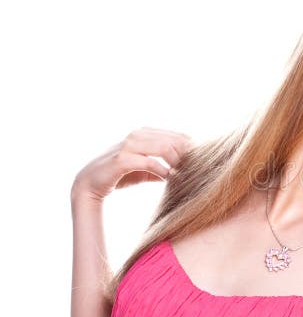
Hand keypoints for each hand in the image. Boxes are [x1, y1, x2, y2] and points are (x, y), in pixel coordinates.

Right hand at [72, 127, 191, 202]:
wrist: (90, 183)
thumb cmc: (120, 175)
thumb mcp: (146, 170)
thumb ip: (163, 167)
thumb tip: (184, 172)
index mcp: (145, 133)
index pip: (177, 135)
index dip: (191, 149)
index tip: (198, 164)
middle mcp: (137, 134)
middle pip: (174, 140)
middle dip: (186, 156)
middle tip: (192, 170)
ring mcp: (129, 145)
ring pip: (164, 148)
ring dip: (176, 162)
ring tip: (181, 174)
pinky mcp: (122, 159)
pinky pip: (149, 162)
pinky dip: (162, 170)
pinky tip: (168, 178)